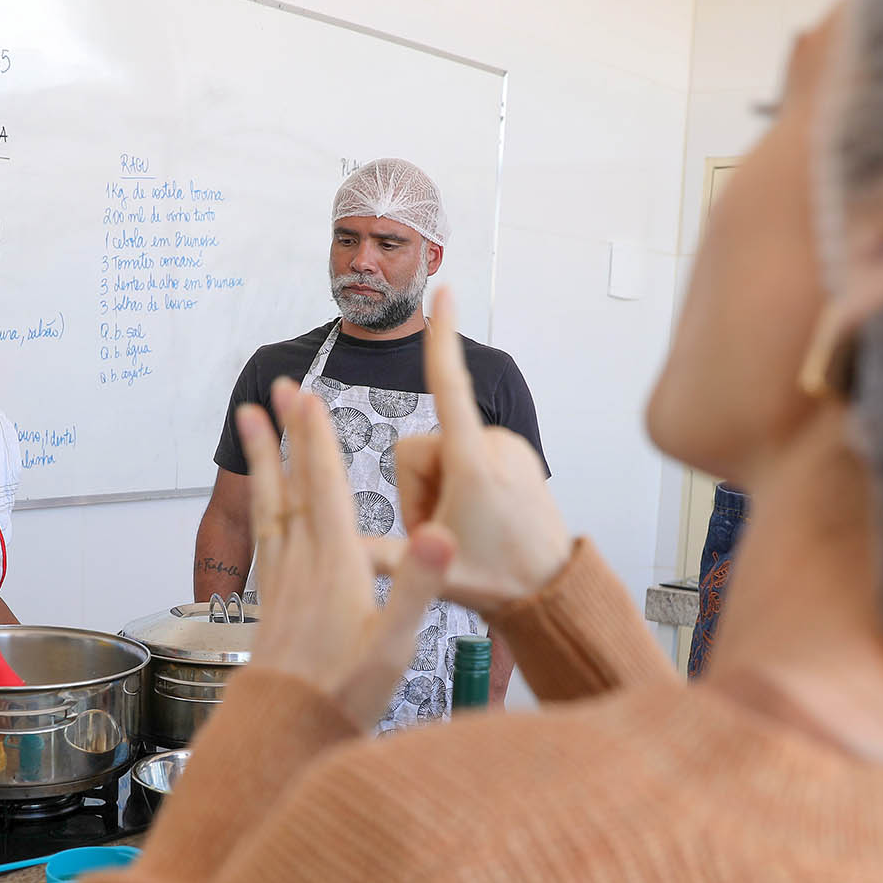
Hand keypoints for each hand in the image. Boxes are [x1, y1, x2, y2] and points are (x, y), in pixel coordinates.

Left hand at [236, 377, 456, 728]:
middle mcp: (303, 563)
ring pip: (270, 504)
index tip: (307, 395)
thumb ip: (418, 585)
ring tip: (250, 420)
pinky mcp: (272, 598)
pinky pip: (264, 534)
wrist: (286, 732)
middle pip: (292, 484)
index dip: (318, 439)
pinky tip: (262, 497)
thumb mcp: (396, 643)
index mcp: (337, 566)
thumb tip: (440, 532)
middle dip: (288, 433)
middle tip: (276, 387)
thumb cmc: (344, 693)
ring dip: (264, 459)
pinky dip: (261, 501)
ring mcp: (283, 579)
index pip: (326, 487)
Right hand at [372, 288, 571, 610]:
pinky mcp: (518, 452)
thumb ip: (376, 557)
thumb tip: (332, 548)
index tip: (445, 294)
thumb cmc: (496, 579)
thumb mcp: (430, 572)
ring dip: (440, 491)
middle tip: (440, 532)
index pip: (450, 387)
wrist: (551, 589)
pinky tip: (480, 515)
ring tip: (465, 529)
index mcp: (472, 463)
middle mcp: (493, 444)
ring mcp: (508, 446)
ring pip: (444, 452)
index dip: (441, 341)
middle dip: (420, 490)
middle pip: (422, 448)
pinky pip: (469, 453)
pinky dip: (463, 483)